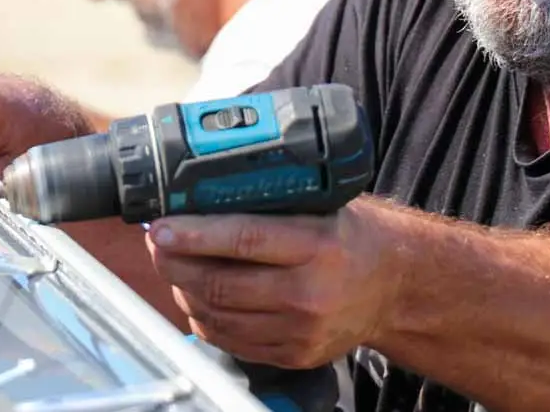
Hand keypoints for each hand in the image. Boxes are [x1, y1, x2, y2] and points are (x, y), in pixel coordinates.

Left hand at [146, 197, 402, 368]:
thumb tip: (201, 194)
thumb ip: (268, 202)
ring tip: (174, 266)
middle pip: (220, 284)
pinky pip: (229, 341)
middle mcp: (309, 292)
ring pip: (217, 315)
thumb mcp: (318, 205)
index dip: (194, 235)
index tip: (160, 227)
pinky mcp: (293, 356)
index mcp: (317, 245)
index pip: (243, 239)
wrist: (392, 286)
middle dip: (175, 263)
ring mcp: (300, 331)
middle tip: (156, 243)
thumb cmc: (349, 236)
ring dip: (183, 290)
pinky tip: (198, 296)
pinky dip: (203, 318)